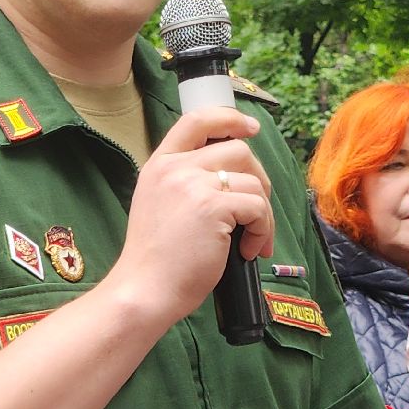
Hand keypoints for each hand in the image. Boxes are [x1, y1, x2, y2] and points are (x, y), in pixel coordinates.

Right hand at [109, 108, 275, 323]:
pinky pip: (258, 207)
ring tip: (253, 240)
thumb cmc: (156, 260)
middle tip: (257, 211)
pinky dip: (262, 230)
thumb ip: (184, 182)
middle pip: (238, 150)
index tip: (250, 127)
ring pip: (253, 181)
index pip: (196, 120)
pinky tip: (248, 251)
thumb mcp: (159, 204)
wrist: (144, 290)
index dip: (229, 118)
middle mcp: (175, 169)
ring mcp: (193, 185)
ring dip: (264, 214)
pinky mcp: (213, 207)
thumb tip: (230, 174)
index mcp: (160, 165)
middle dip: (259, 179)